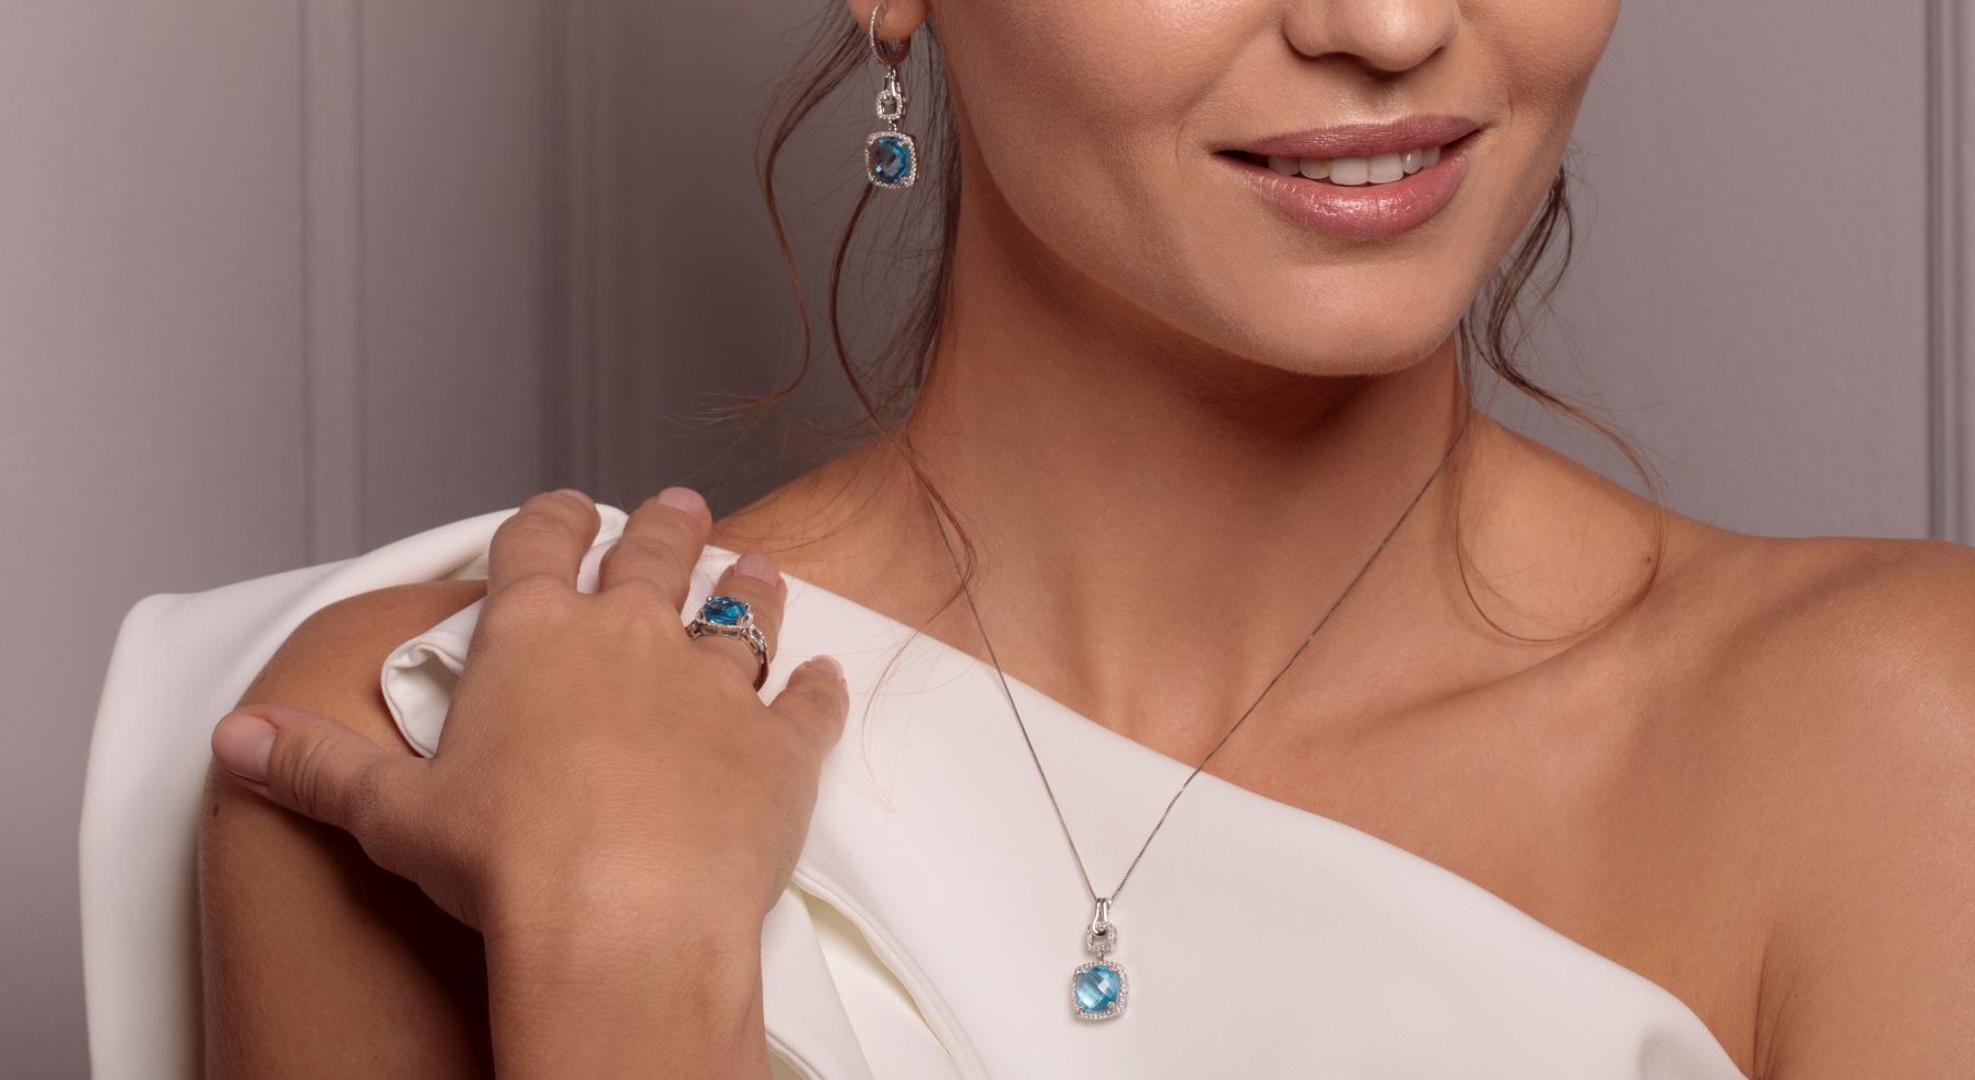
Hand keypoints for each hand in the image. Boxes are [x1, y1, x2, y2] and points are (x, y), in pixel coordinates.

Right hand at [208, 486, 849, 944]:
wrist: (622, 923)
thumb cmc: (510, 866)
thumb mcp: (391, 816)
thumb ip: (320, 766)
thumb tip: (241, 740)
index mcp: (534, 637)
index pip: (537, 544)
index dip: (547, 517)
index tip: (559, 505)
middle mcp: (631, 640)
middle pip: (653, 554)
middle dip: (660, 524)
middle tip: (674, 506)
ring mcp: (715, 687)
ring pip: (741, 615)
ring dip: (748, 591)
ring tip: (756, 571)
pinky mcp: (780, 747)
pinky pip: (811, 704)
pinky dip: (818, 693)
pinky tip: (824, 681)